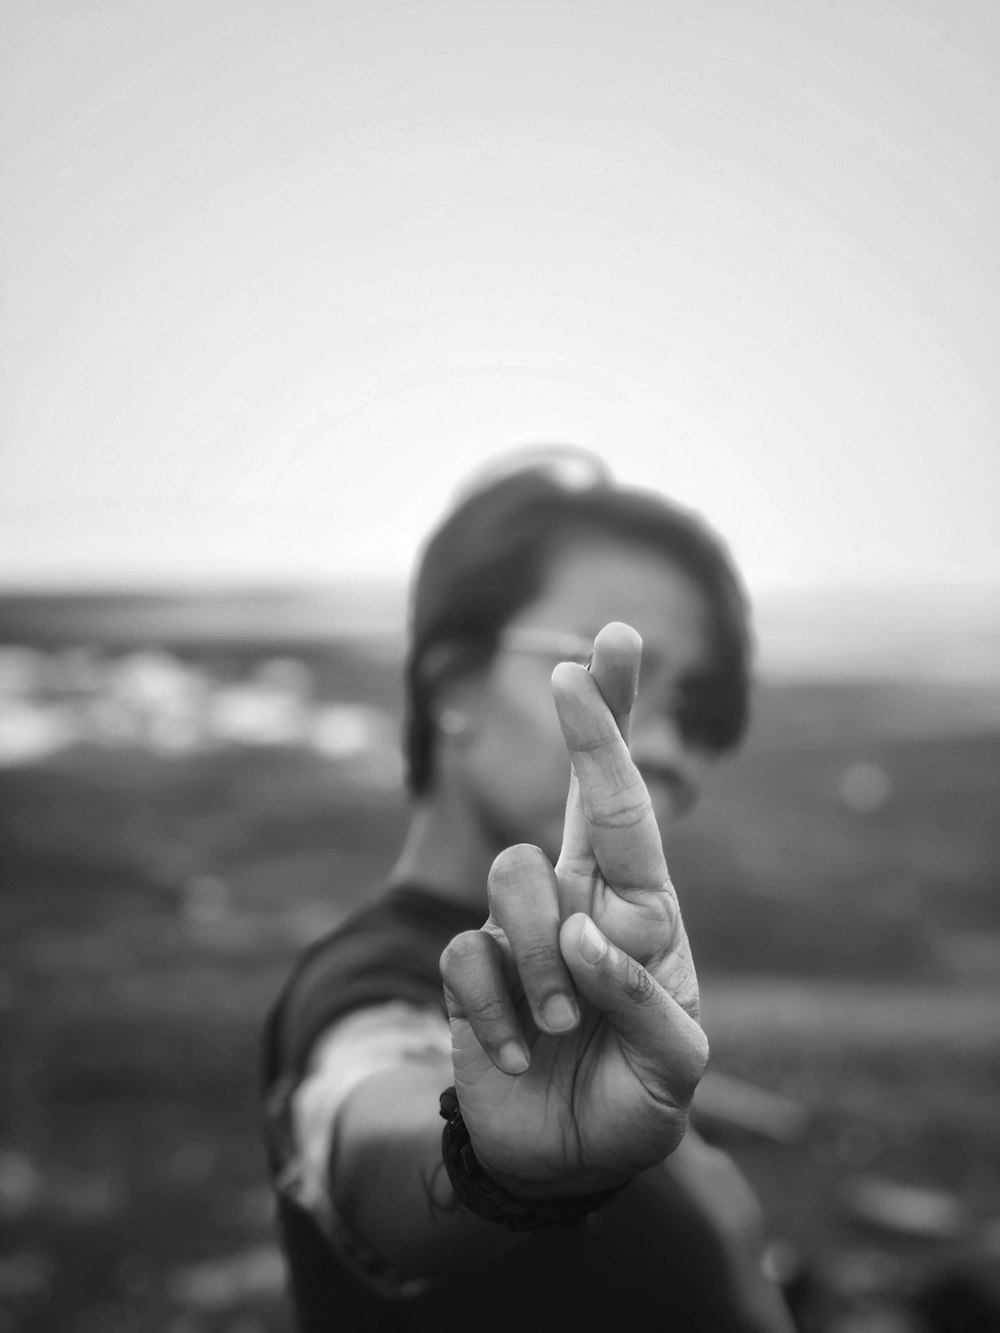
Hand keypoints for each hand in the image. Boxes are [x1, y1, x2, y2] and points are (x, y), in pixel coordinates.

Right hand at [440, 621, 707, 1197]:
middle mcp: (580, 902)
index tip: (607, 650)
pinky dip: (495, 1012)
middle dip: (587, 729)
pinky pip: (466, 956)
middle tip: (575, 666)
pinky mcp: (471, 969)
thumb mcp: (673, 1069)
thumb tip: (585, 934)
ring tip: (560, 1024)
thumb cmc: (635, 1100)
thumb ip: (644, 1001)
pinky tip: (518, 1050)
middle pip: (571, 799)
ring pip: (514, 880)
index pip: (630, 810)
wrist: (567, 1160)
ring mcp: (521, 932)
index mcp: (639, 912)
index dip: (614, 731)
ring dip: (540, 960)